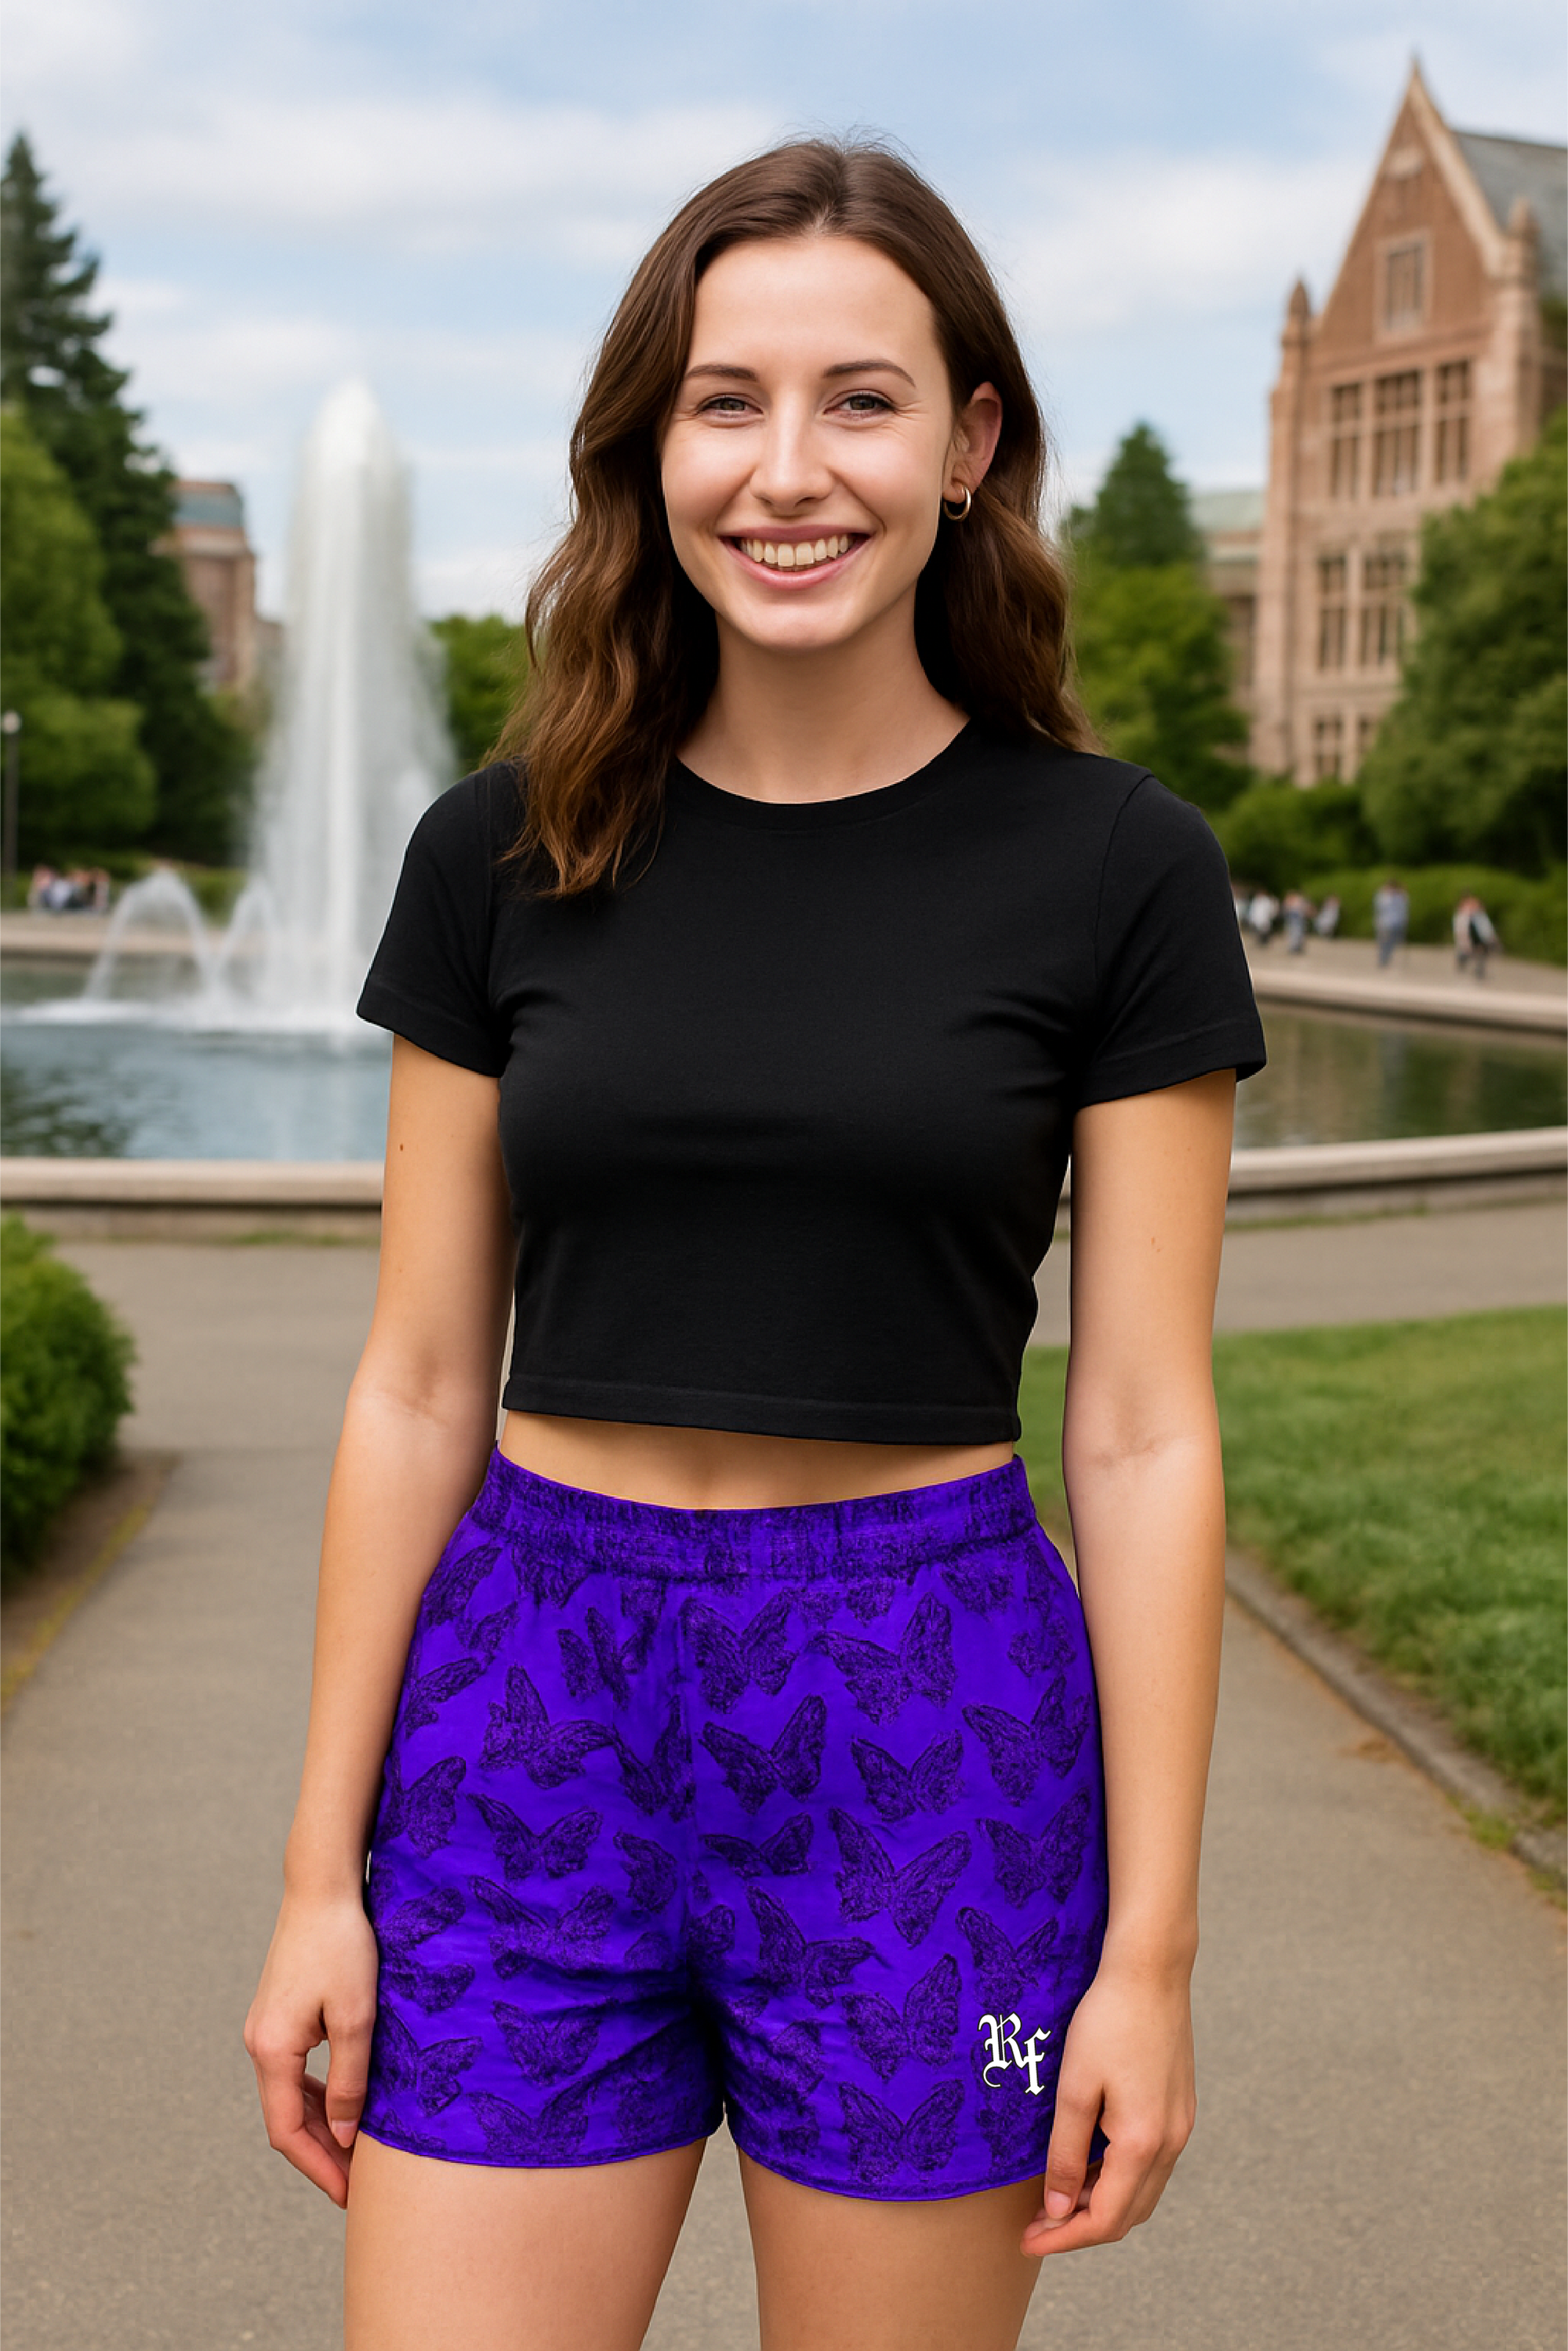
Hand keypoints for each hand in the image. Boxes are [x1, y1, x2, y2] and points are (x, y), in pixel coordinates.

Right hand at [244, 1889, 379, 2206]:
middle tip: (359, 2183)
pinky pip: (293, 2070)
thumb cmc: (343, 1945)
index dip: (319, 2168)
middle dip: (321, 2153)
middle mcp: (259, 2043)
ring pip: (289, 2095)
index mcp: (272, 2049)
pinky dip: (316, 2094)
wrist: (322, 1887)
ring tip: (357, 2151)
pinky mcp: (279, 2014)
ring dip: (320, 2125)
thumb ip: (349, 2080)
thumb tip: (345, 2134)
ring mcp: (266, 2028)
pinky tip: (343, 2102)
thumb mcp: (356, 2017)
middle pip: (286, 2118)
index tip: (350, 2195)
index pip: (287, 2131)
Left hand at [1022, 1959, 1196, 2256]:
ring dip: (1101, 2201)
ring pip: (1142, 2189)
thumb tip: (1058, 2208)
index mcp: (1143, 2143)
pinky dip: (1118, 2175)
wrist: (1150, 1970)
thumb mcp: (1075, 2087)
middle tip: (1036, 2222)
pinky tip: (1088, 2158)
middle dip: (1081, 2226)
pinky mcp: (1180, 2107)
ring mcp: (1180, 2125)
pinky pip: (1150, 2162)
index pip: (1106, 2219)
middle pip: (1128, 2213)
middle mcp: (1171, 2143)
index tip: (1027, 2241)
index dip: (1064, 2238)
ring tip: (1056, 2193)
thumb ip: (1066, 2152)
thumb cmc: (1108, 2020)